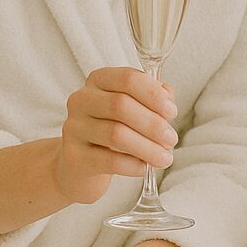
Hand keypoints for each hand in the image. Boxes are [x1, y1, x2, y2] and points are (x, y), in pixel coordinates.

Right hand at [51, 66, 176, 203]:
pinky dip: (132, 165)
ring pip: (115, 133)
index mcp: (98, 81)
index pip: (127, 78)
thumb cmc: (111, 129)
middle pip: (120, 105)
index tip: (171, 112)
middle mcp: (82, 100)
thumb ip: (151, 98)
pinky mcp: (74, 156)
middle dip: (152, 124)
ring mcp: (74, 127)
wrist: (80, 163)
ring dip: (147, 147)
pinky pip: (108, 160)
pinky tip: (144, 167)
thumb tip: (167, 97)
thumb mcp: (132, 109)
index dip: (153, 94)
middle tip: (171, 139)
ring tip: (164, 157)